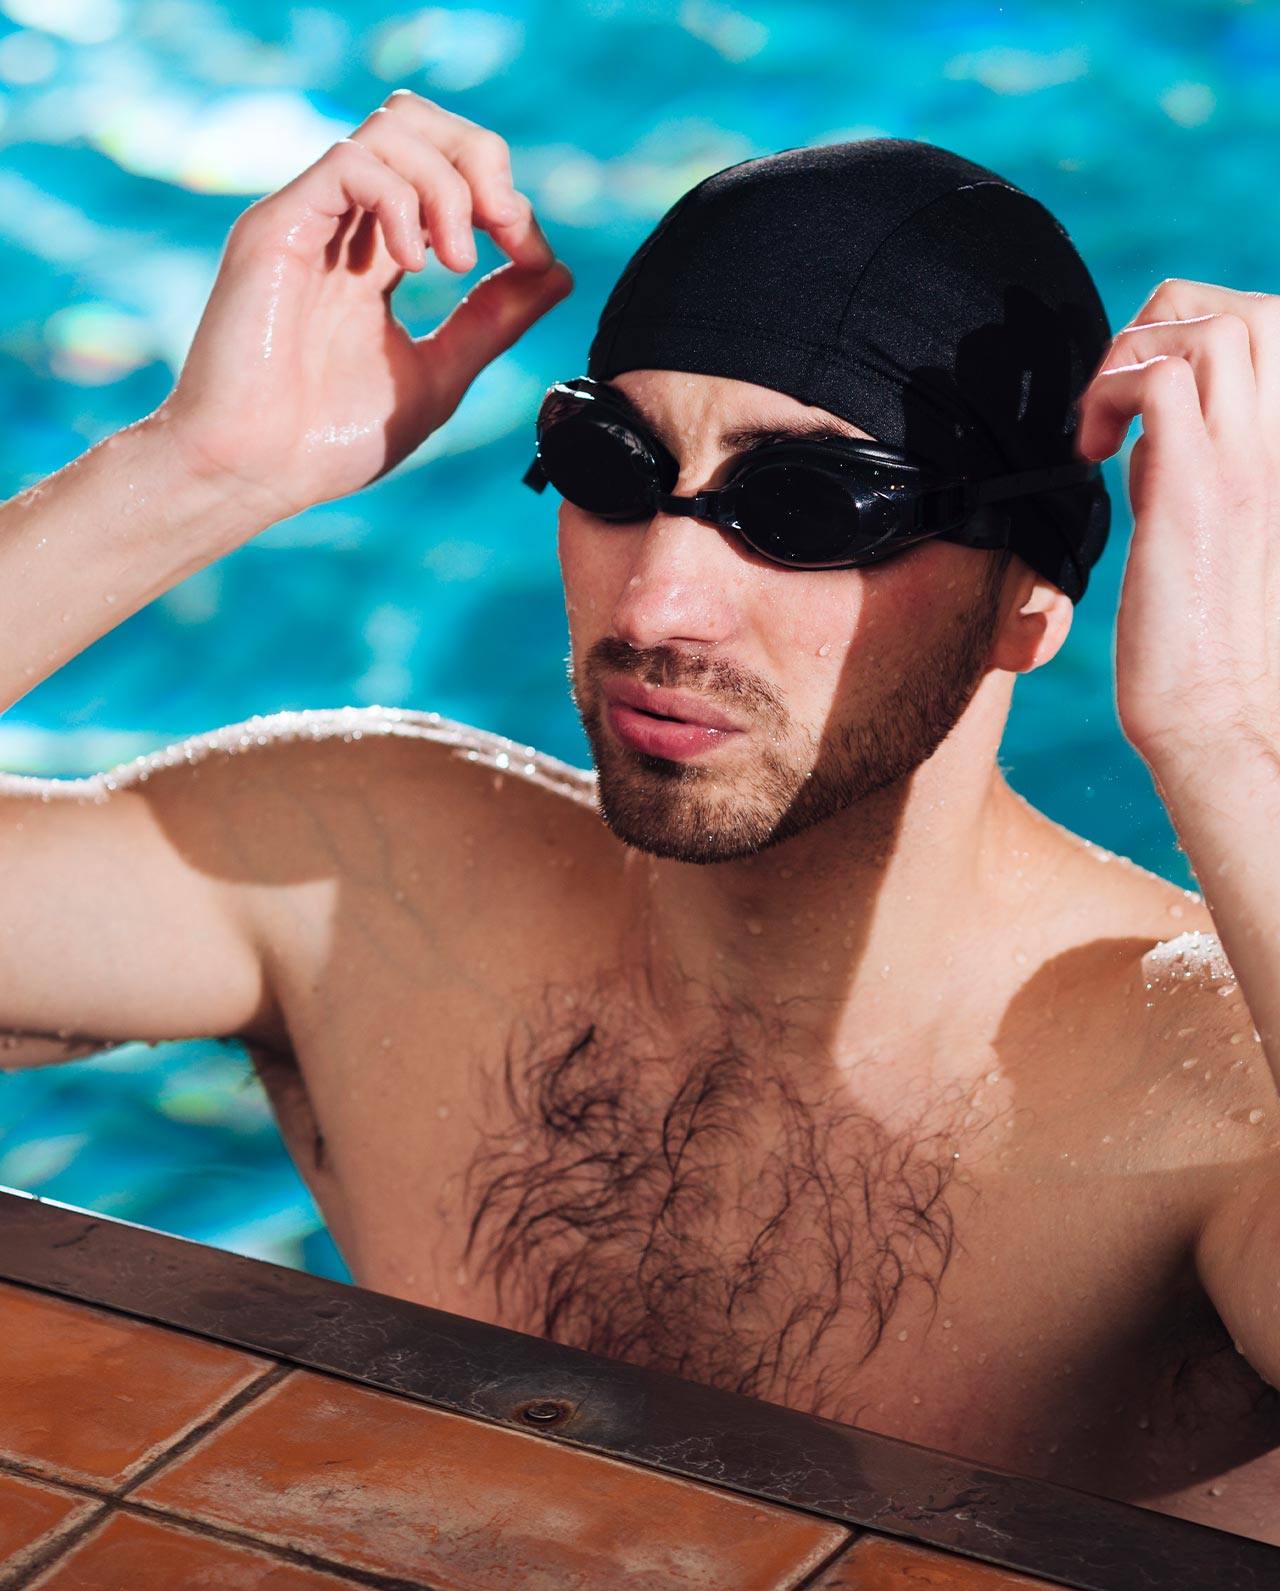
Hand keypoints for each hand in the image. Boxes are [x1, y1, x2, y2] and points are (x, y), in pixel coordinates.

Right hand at [149, 89, 573, 530]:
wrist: (256, 473)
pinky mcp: (276, 226)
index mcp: (377, 255)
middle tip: (506, 229)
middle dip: (482, 161)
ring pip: (393, 128)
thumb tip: (558, 271)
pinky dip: (402, 199)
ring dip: (449, 183)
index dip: (509, 205)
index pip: (451, 178)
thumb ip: (493, 321)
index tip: (534, 262)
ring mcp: (309, 219)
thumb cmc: (329, 439)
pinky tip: (414, 263)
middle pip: (420, 123)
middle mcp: (342, 224)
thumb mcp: (438, 375)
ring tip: (458, 258)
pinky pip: (352, 162)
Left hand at [1074, 278, 1279, 766]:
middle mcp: (1274, 444)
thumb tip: (1140, 428)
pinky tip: (1088, 454)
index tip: (1132, 402)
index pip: (1269, 330)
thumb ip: (1181, 462)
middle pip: (1251, 309)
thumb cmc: (1192, 633)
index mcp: (1278, 449)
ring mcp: (1243, 462)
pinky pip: (1158, 381)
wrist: (1208, 709)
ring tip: (1100, 427)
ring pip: (1212, 326)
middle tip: (1114, 395)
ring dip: (1132, 354)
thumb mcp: (1194, 520)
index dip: (1189, 332)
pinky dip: (1107, 396)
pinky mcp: (1194, 490)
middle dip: (1164, 320)